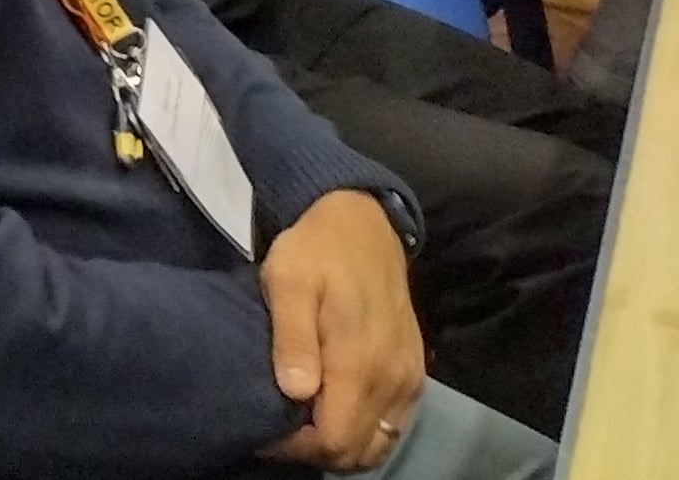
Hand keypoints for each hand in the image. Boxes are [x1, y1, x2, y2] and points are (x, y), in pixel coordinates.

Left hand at [257, 190, 422, 469]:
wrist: (364, 225)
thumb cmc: (316, 251)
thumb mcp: (288, 282)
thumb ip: (293, 337)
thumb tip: (297, 392)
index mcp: (360, 364)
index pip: (334, 440)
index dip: (296, 448)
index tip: (264, 432)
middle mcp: (393, 381)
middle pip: (357, 452)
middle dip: (315, 451)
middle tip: (278, 428)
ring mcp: (409, 380)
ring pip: (378, 443)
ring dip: (340, 444)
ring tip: (301, 422)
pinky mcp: (414, 374)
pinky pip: (392, 424)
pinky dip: (363, 430)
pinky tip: (330, 409)